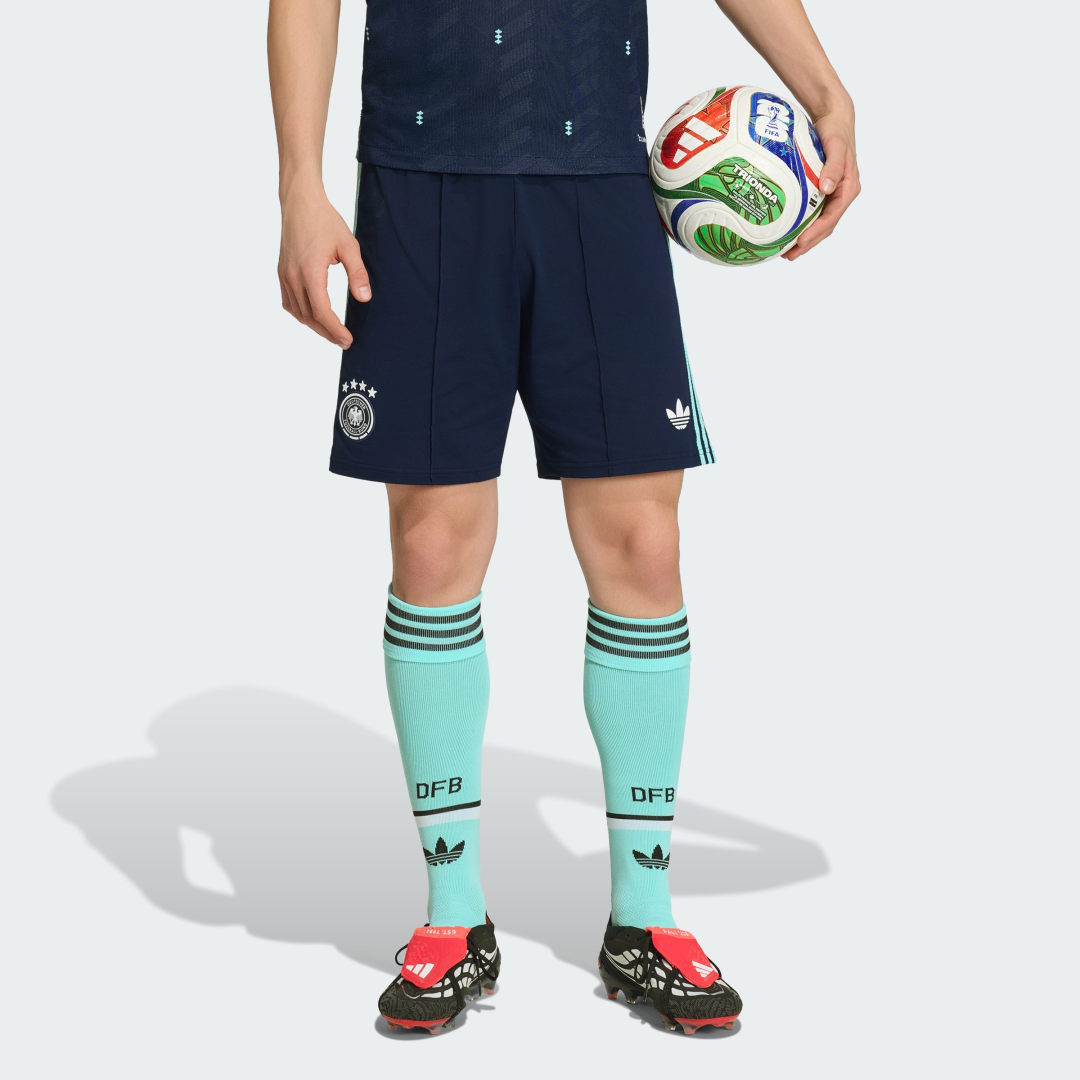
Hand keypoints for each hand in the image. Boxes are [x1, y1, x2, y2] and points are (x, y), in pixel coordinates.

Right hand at [278, 184, 370, 345]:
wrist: (300, 202)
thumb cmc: (325, 221)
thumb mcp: (348, 246)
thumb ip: (357, 273)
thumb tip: (364, 299)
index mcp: (310, 272)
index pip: (321, 312)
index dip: (335, 330)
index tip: (348, 340)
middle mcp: (293, 277)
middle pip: (309, 317)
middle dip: (327, 333)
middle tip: (344, 342)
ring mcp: (285, 275)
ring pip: (298, 313)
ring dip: (315, 326)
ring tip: (332, 333)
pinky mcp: (282, 272)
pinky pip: (289, 302)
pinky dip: (302, 314)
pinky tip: (314, 317)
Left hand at [782, 108, 859, 261]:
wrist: (835, 118)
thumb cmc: (836, 131)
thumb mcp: (837, 146)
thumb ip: (833, 166)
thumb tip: (828, 188)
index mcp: (849, 189)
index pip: (832, 218)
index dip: (816, 233)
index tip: (800, 242)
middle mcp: (842, 195)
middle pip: (825, 226)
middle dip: (808, 243)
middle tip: (789, 255)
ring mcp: (833, 194)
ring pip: (819, 223)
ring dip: (805, 238)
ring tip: (787, 250)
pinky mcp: (823, 191)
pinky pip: (813, 212)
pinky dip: (802, 224)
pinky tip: (788, 229)